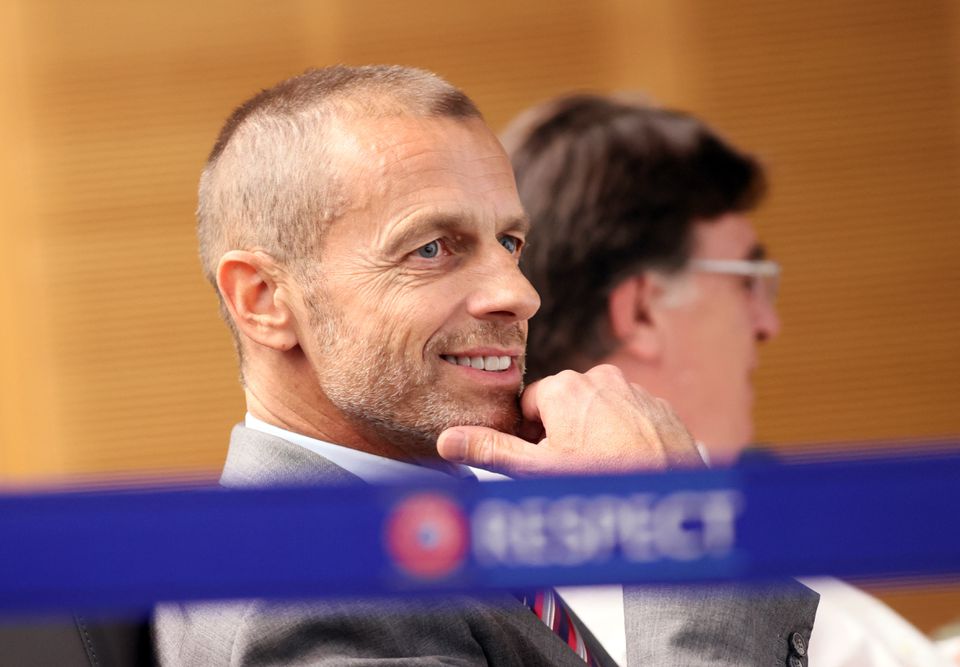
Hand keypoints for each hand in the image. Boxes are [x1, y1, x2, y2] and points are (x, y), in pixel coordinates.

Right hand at [437, 364, 702, 476]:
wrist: (668, 500)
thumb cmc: (601, 485)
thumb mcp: (537, 471)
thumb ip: (490, 450)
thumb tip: (447, 439)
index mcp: (565, 386)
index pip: (530, 405)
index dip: (532, 437)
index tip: (545, 461)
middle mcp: (601, 378)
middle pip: (564, 405)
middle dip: (562, 433)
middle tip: (573, 469)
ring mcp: (636, 390)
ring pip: (599, 411)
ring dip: (594, 433)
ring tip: (603, 469)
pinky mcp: (661, 407)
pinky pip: (632, 416)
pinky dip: (627, 435)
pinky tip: (628, 464)